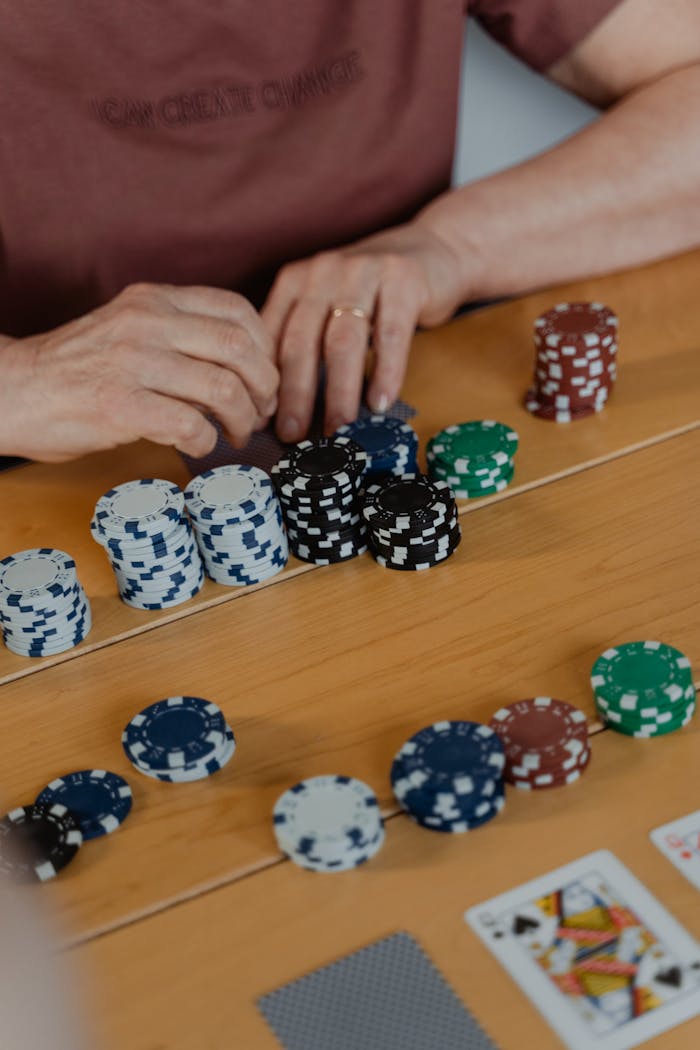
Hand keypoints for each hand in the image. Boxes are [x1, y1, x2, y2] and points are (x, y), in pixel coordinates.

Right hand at [0, 283, 278, 461]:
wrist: (12, 389)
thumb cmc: (76, 370)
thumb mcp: (129, 329)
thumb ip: (179, 337)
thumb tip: (242, 370)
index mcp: (154, 299)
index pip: (237, 311)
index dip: (265, 350)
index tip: (263, 378)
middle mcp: (147, 322)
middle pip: (240, 349)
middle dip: (264, 388)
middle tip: (260, 413)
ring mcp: (133, 361)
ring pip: (223, 388)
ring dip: (243, 420)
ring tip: (236, 434)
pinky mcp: (119, 404)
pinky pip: (191, 425)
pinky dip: (207, 442)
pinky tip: (199, 446)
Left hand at [261, 222, 463, 441]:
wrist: (435, 249)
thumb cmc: (375, 292)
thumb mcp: (329, 305)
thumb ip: (306, 341)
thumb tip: (281, 408)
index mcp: (295, 282)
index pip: (271, 337)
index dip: (265, 383)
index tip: (262, 422)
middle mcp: (322, 273)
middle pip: (301, 341)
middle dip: (295, 395)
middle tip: (293, 435)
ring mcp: (362, 272)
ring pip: (342, 341)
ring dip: (339, 392)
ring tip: (338, 428)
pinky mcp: (402, 279)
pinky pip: (390, 334)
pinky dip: (385, 372)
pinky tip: (380, 402)